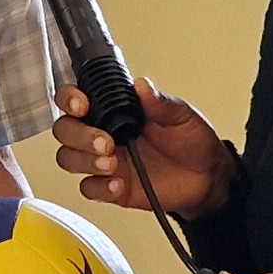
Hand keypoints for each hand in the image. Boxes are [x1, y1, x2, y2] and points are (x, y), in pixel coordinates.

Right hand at [49, 81, 230, 218]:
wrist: (207, 177)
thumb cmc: (191, 140)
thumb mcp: (181, 115)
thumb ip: (159, 103)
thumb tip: (142, 85)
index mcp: (114, 109)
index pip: (76, 99)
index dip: (70, 99)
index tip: (82, 104)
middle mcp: (103, 133)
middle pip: (65, 130)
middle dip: (79, 135)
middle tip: (106, 141)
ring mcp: (104, 161)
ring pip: (69, 158)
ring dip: (85, 160)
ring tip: (112, 163)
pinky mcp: (111, 188)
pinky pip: (89, 188)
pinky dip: (99, 187)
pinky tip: (117, 184)